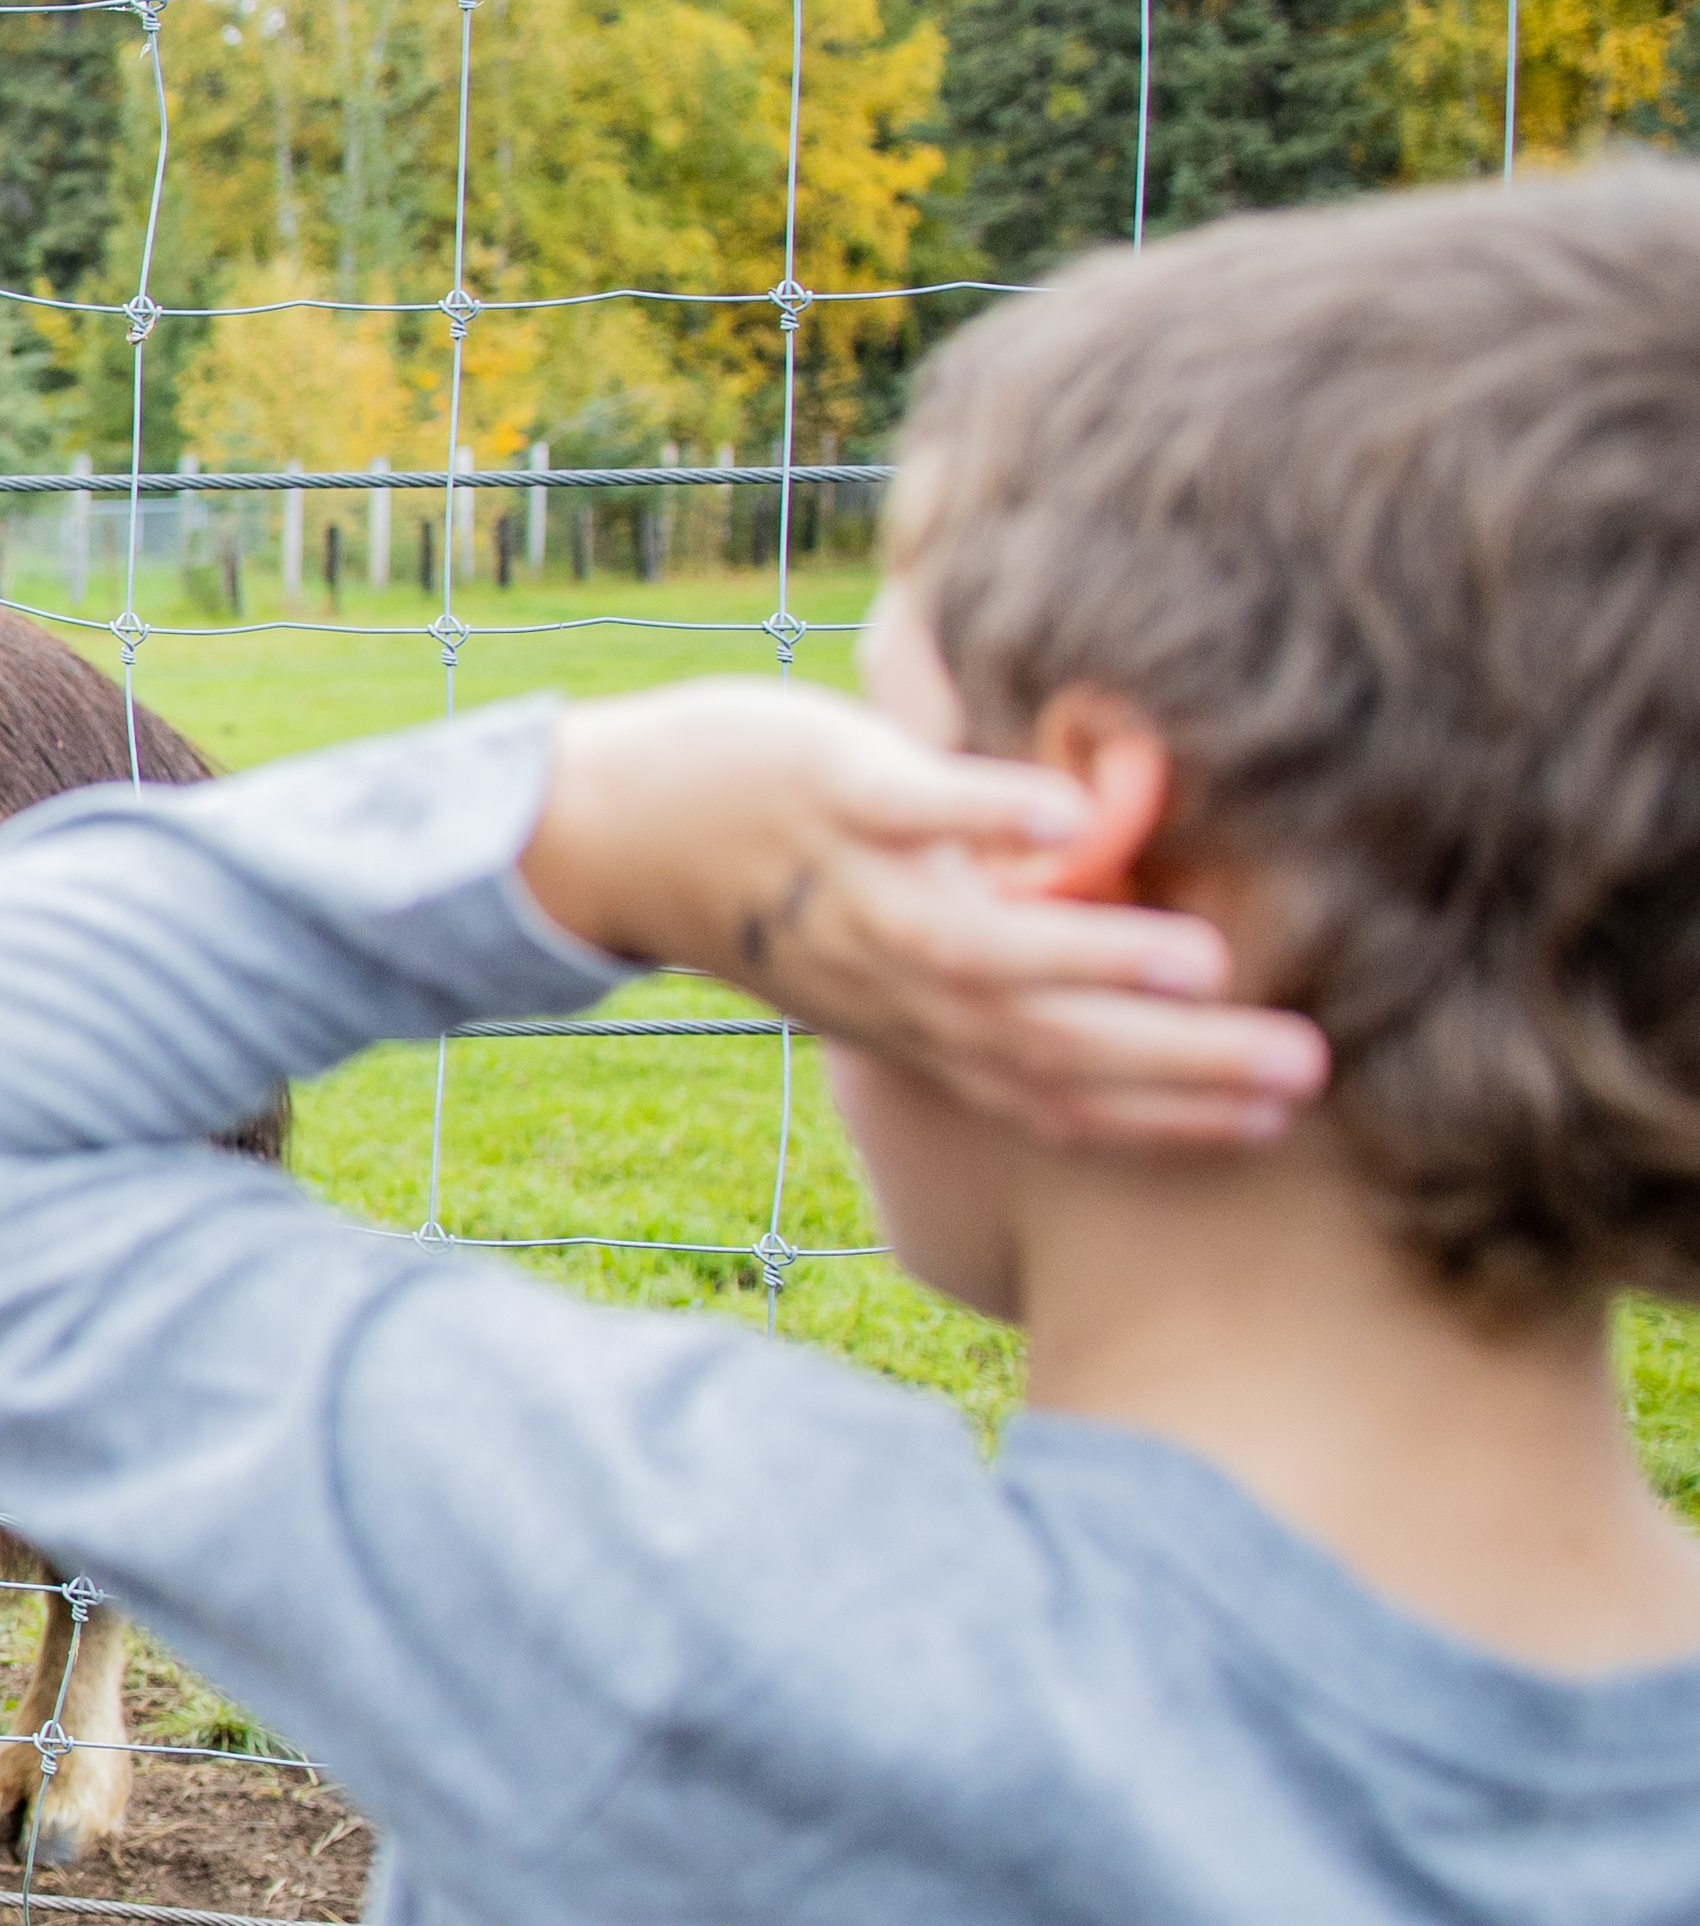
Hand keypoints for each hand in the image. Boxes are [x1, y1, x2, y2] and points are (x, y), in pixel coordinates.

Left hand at [518, 681, 1324, 1152]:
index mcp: (918, 1025)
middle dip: (1172, 1064)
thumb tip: (1113, 982)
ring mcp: (858, 892)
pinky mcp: (826, 799)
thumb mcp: (886, 959)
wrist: (620, 831)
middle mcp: (893, 981)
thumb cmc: (782, 889)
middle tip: (1305, 1072)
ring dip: (1091, 956)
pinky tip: (1069, 816)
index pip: (1048, 1094)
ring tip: (1211, 965)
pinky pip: (905, 815)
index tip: (1281, 1127)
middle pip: (1040, 1043)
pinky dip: (980, 820)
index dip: (1160, 1120)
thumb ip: (993, 970)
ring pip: (978, 948)